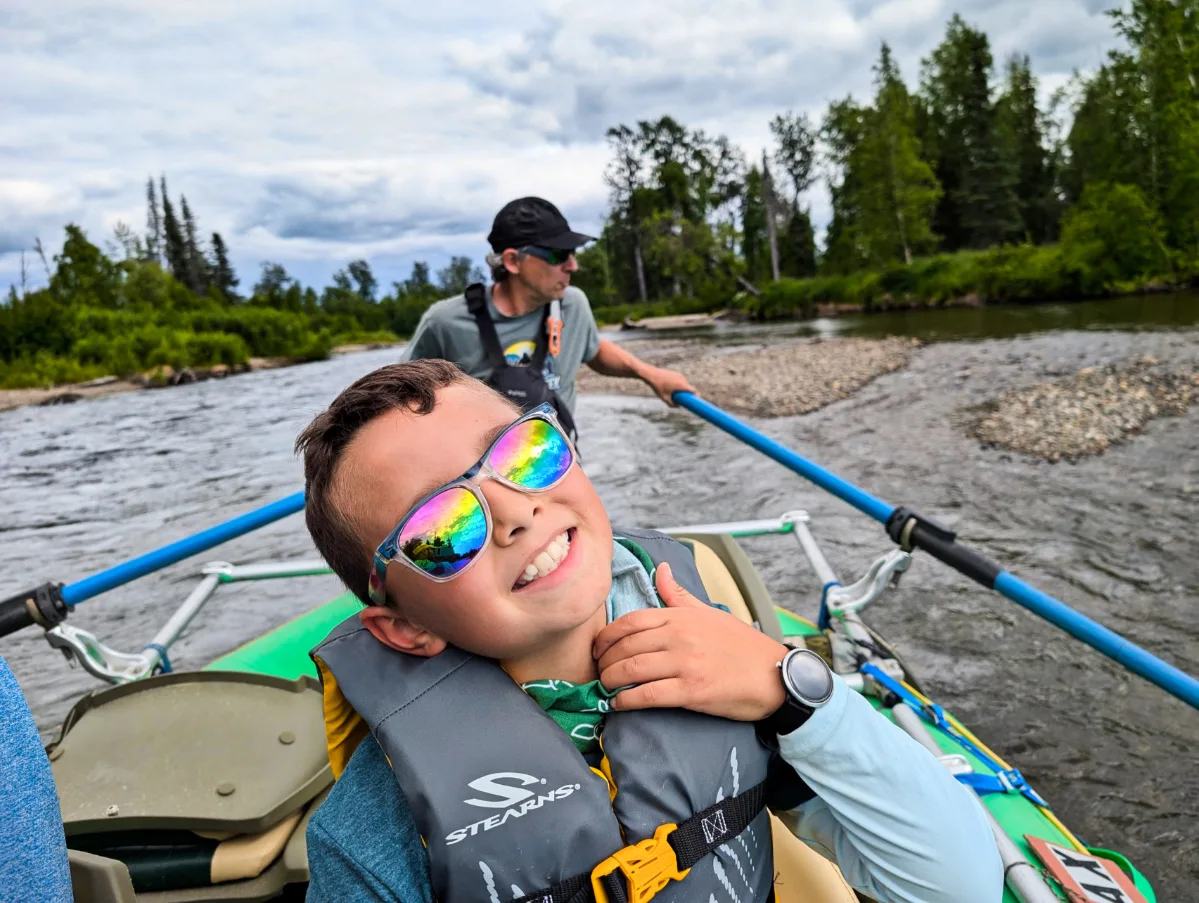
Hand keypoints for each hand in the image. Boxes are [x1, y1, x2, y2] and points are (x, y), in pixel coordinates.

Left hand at [593, 562, 787, 720]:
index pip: (631, 621)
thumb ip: (679, 594)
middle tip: (598, 671)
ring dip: (610, 680)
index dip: (607, 635)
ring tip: (605, 687)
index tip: (597, 648)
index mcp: (681, 617)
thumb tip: (660, 568)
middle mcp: (679, 637)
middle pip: (626, 647)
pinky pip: (648, 695)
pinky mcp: (691, 691)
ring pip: (632, 670)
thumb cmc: (742, 646)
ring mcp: (685, 664)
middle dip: (605, 661)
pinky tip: (618, 704)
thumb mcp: (710, 613)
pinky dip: (626, 700)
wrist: (775, 675)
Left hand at [642, 366, 696, 406]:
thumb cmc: (658, 387)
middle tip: (684, 400)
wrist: (652, 375)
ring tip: (675, 394)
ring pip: (684, 384)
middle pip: (688, 388)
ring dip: (682, 389)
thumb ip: (671, 404)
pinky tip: (672, 388)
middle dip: (687, 394)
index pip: (694, 390)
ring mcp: (679, 375)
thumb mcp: (664, 398)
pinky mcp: (676, 373)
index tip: (696, 401)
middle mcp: (682, 379)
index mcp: (682, 385)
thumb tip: (678, 406)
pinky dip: (679, 385)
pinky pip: (680, 381)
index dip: (696, 396)